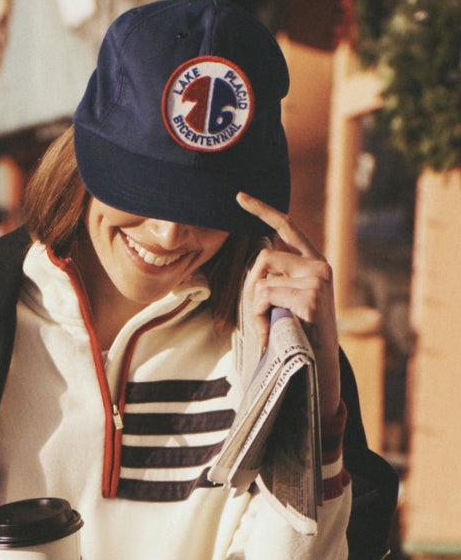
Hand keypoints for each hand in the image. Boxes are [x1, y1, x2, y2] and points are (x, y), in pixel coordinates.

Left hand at [236, 192, 341, 416]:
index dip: (262, 210)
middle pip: (264, 258)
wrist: (320, 363)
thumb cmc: (301, 334)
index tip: (239, 197)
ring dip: (254, 307)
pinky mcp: (311, 296)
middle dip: (249, 286)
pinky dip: (259, 317)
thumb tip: (257, 267)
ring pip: (263, 280)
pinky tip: (270, 332)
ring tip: (264, 328)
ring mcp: (317, 279)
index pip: (287, 227)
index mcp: (313, 263)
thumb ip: (278, 280)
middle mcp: (319, 266)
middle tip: (254, 314)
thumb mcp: (290, 300)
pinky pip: (266, 296)